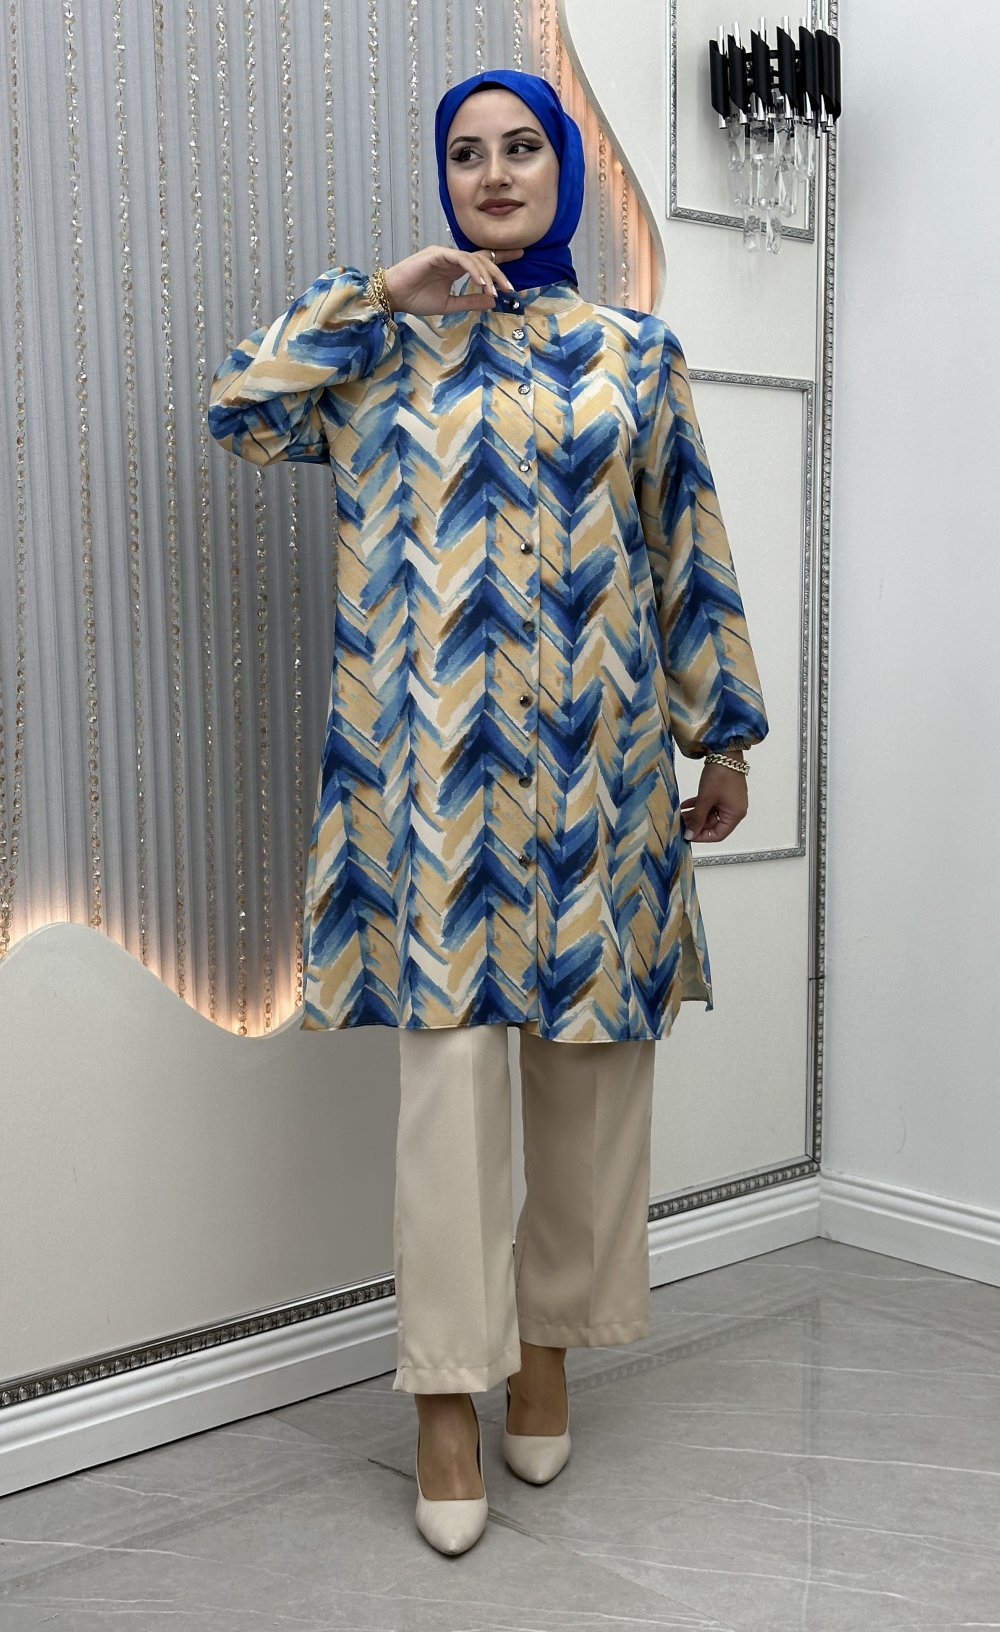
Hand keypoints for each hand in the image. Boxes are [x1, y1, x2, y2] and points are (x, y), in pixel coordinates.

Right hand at [381, 244, 522, 315]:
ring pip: (474, 259)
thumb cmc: (416, 299)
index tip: (520, 256)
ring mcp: (445, 254)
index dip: (501, 259)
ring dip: (488, 275)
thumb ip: (470, 301)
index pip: (482, 261)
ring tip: (498, 290)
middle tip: (513, 286)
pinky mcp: (437, 254)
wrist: (394, 297)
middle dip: (500, 270)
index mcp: (455, 268)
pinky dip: (473, 270)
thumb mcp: (449, 305)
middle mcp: (452, 258)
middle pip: (482, 259)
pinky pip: (461, 259)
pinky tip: (482, 282)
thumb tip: (493, 300)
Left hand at [680, 763, 748, 843]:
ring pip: (710, 814)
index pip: (718, 835)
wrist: (725, 752)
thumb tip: (690, 835)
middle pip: (713, 825)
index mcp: (734, 814)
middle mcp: (734, 810)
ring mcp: (729, 801)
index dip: (702, 836)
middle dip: (696, 824)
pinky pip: (710, 804)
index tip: (688, 835)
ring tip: (680, 814)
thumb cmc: (719, 776)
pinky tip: (685, 805)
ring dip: (696, 815)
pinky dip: (699, 806)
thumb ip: (697, 818)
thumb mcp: (705, 799)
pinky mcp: (723, 793)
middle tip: (680, 822)